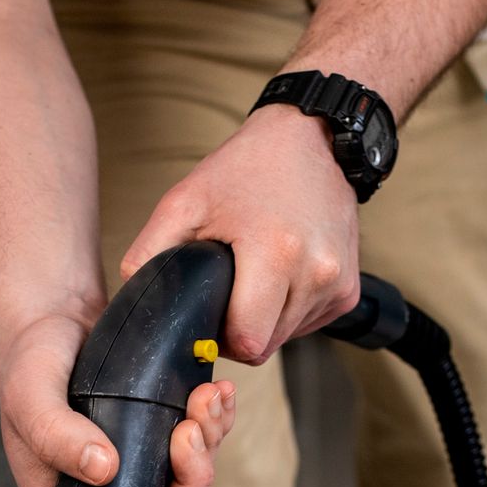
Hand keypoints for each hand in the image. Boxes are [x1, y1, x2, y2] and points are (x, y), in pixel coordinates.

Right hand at [0, 312, 236, 486]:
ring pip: (191, 483)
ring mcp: (140, 470)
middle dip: (191, 482)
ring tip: (206, 398)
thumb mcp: (29, 396)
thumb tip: (103, 470)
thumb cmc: (30, 364)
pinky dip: (216, 421)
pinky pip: (203, 444)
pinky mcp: (162, 438)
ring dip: (209, 444)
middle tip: (189, 429)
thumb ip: (55, 435)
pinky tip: (218, 391)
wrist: (53, 318)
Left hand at [120, 104, 361, 365]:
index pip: (246, 341)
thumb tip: (137, 303)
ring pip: (285, 339)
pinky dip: (287, 312)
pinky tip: (281, 275)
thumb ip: (150, 254)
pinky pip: (307, 324)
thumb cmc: (247, 169)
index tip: (210, 313)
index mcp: (277, 253)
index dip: (219, 338)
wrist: (312, 139)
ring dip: (264, 321)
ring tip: (256, 274)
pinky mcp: (349, 291)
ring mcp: (338, 284)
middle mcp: (317, 273)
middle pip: (264, 347)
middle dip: (239, 330)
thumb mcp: (184, 202)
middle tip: (228, 288)